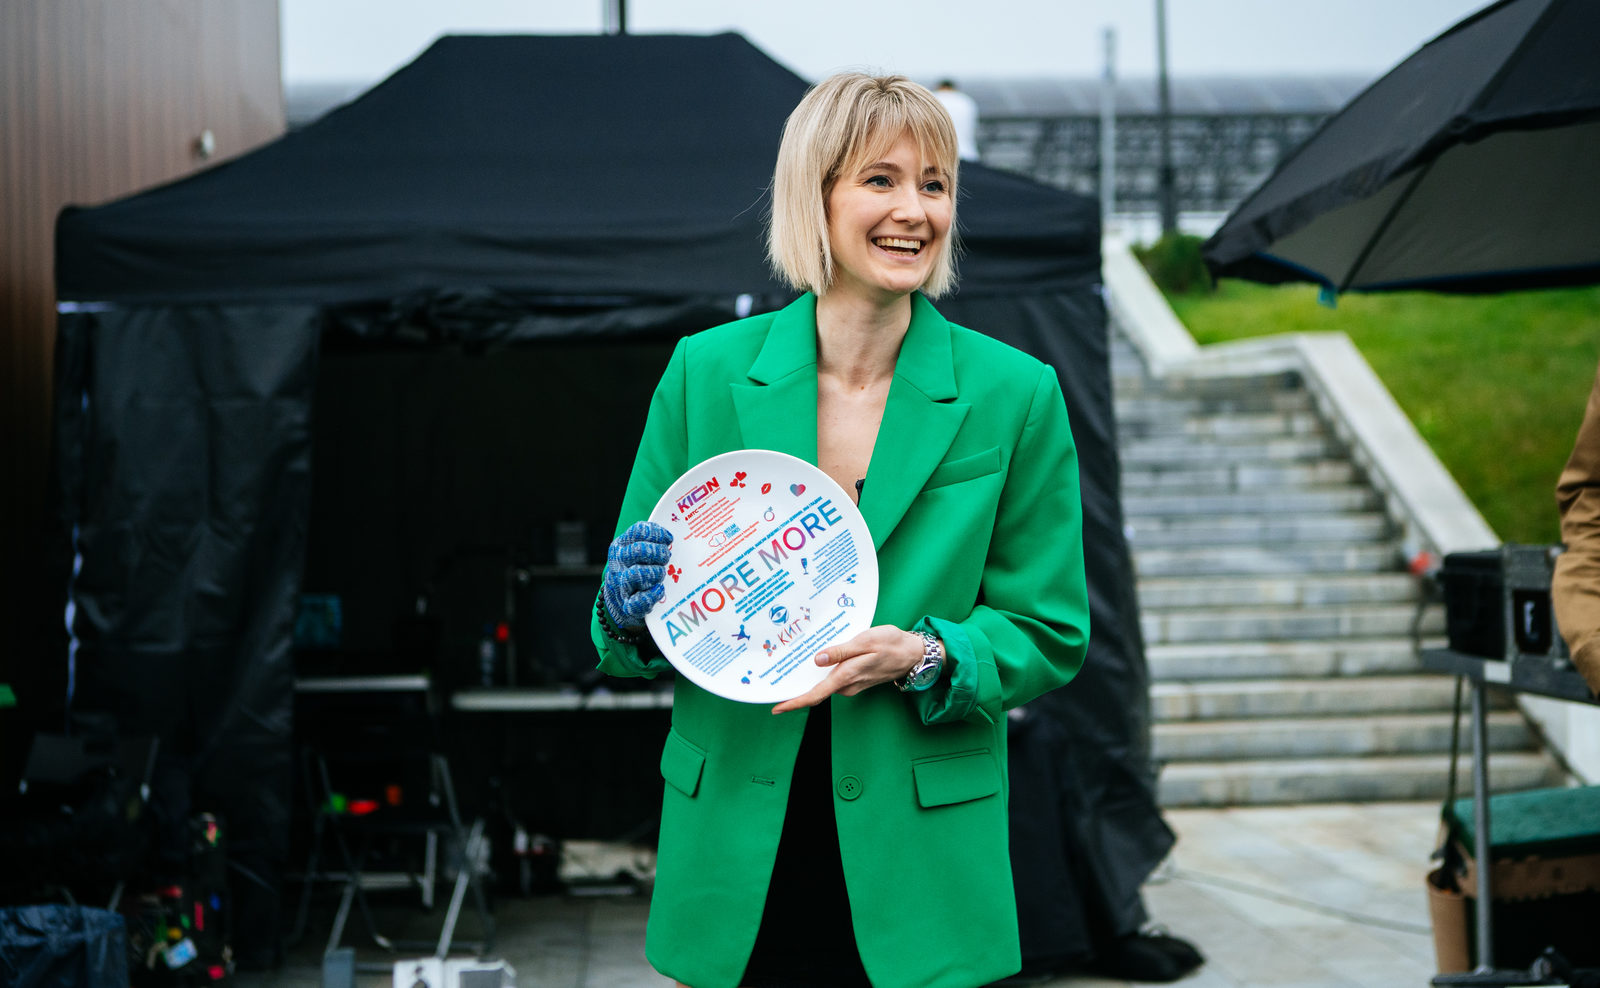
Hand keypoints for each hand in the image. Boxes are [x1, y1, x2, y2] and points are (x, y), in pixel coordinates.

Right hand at [601, 521, 672, 629]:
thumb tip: (674, 536)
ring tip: (661, 575)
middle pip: (639, 550)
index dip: (657, 533)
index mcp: (621, 546)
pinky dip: (651, 596)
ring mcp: (620, 584)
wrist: (618, 602)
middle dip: (658, 553)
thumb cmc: (635, 571)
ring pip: (637, 573)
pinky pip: (638, 601)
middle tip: (667, 558)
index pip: (638, 531)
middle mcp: (618, 563)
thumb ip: (650, 543)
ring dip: (655, 573)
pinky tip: (659, 590)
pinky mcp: (627, 605)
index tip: (669, 539)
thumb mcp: (635, 553)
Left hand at [770, 625, 931, 713]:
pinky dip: (825, 671)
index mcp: (847, 676)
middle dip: (798, 686)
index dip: (795, 702)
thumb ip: (840, 652)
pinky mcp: (855, 680)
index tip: (778, 708)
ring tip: (795, 661)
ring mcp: (851, 684)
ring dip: (812, 675)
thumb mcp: (865, 641)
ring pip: (825, 683)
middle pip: (816, 689)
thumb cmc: (890, 644)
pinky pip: (834, 678)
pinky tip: (819, 658)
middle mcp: (847, 685)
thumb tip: (818, 659)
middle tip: (778, 676)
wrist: (912, 654)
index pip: (816, 694)